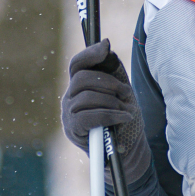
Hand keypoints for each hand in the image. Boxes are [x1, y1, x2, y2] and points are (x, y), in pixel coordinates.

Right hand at [63, 39, 149, 182]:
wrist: (126, 150)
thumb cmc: (122, 118)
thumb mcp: (120, 90)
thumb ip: (112, 69)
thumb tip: (105, 46)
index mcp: (79, 86)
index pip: (77, 64)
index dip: (89, 53)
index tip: (106, 45)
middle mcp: (69, 97)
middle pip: (82, 77)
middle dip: (109, 83)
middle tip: (126, 94)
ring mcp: (68, 114)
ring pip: (87, 96)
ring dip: (112, 102)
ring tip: (126, 110)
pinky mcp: (73, 129)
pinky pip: (89, 115)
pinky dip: (111, 115)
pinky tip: (124, 117)